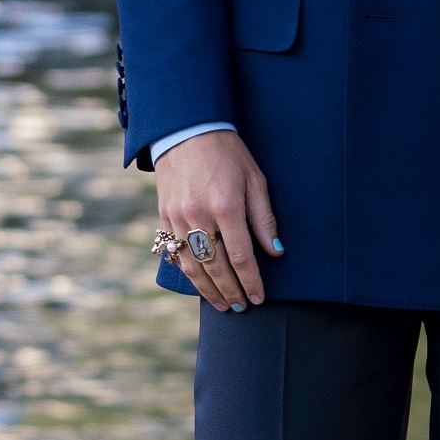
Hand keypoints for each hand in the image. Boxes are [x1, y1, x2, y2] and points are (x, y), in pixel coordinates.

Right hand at [154, 130, 281, 309]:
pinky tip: (201, 284)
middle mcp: (200, 215)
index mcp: (227, 206)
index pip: (242, 257)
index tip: (259, 298)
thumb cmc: (228, 154)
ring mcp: (178, 217)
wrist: (186, 130)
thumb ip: (264, 218)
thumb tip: (275, 251)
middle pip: (216, 267)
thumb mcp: (255, 179)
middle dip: (231, 292)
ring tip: (223, 306)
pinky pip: (176, 253)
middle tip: (243, 308)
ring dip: (209, 290)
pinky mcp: (164, 216)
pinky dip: (189, 274)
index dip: (252, 282)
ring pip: (193, 266)